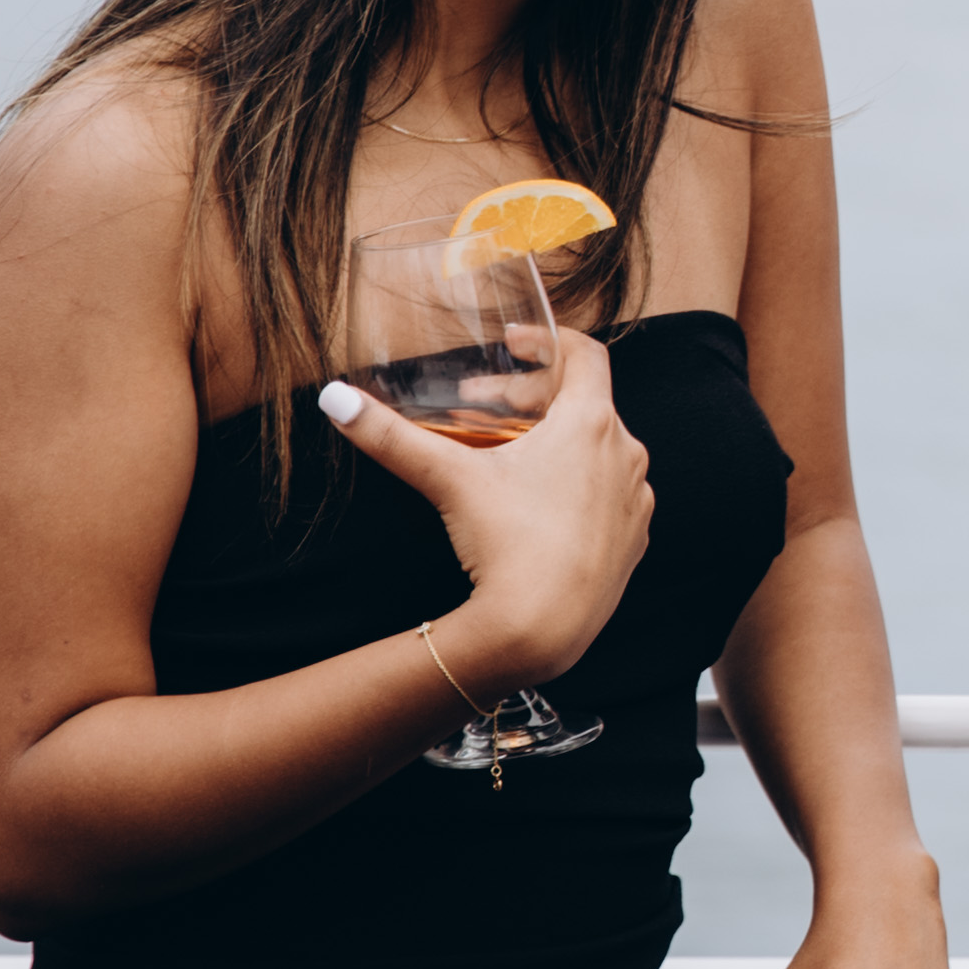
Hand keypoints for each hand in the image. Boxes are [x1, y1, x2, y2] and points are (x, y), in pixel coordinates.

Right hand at [318, 326, 652, 687]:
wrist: (543, 627)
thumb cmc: (506, 544)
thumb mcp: (448, 478)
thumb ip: (391, 436)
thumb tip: (334, 398)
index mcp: (593, 424)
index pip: (585, 355)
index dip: (548, 341)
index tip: (514, 344)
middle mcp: (626, 454)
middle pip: (581, 404)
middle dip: (528, 399)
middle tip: (480, 406)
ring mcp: (634, 498)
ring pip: (596, 450)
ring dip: (554, 442)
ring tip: (505, 454)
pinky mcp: (633, 537)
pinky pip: (606, 493)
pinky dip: (575, 484)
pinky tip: (536, 502)